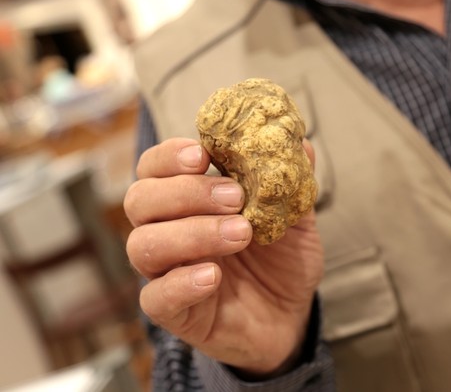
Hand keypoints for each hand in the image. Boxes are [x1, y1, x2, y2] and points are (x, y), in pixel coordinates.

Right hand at [124, 137, 323, 375]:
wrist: (291, 314)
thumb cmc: (281, 259)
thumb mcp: (295, 216)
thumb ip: (291, 181)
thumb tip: (303, 144)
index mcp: (188, 200)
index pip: (154, 167)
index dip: (168, 156)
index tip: (202, 154)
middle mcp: (168, 230)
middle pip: (140, 199)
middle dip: (186, 192)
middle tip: (236, 198)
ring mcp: (166, 272)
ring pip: (143, 244)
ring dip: (192, 233)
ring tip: (241, 234)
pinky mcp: (173, 312)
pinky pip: (155, 298)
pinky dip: (180, 283)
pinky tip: (213, 276)